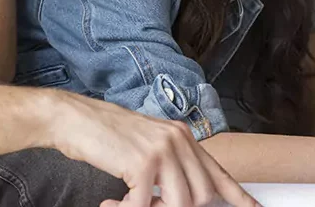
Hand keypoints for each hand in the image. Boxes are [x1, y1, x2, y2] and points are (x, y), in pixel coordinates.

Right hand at [48, 91, 259, 206]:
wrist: (77, 118)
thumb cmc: (109, 134)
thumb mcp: (149, 145)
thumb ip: (171, 165)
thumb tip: (186, 195)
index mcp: (183, 136)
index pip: (217, 172)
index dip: (237, 195)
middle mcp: (178, 140)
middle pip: (201, 196)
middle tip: (148, 203)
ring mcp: (162, 149)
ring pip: (180, 204)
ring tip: (130, 203)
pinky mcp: (142, 162)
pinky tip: (112, 204)